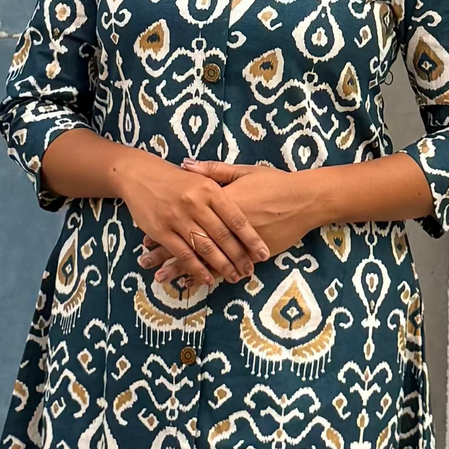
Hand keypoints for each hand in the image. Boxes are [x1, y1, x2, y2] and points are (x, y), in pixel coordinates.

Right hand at [111, 149, 270, 286]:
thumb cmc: (176, 179)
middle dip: (239, 257)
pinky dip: (196, 269)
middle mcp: (195, 204)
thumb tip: (250, 203)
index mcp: (210, 190)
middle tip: (250, 271)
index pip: (236, 218)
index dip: (252, 238)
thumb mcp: (203, 177)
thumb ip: (225, 189)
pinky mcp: (161, 231)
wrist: (139, 174)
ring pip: (205, 248)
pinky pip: (183, 254)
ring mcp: (177, 218)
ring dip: (221, 266)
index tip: (264, 253)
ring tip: (234, 277)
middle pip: (223, 236)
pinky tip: (208, 279)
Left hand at [138, 162, 322, 281]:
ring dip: (179, 268)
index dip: (165, 225)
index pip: (185, 215)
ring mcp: (237, 241)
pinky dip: (207, 274)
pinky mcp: (250, 253)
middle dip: (164, 251)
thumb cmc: (275, 183)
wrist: (304, 199)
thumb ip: (213, 171)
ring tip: (158, 277)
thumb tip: (186, 164)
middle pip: (188, 238)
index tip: (146, 233)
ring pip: (203, 257)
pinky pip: (224, 267)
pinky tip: (192, 283)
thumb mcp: (244, 171)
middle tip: (143, 260)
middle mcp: (224, 223)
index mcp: (219, 201)